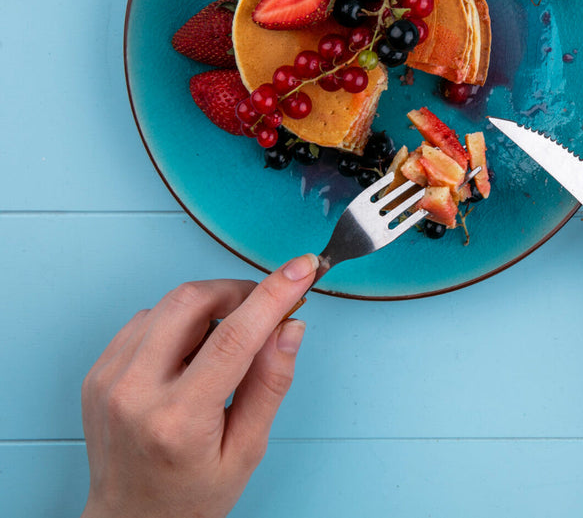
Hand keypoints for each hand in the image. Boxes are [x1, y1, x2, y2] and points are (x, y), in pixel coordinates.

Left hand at [80, 254, 318, 517]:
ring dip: (209, 308)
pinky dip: (179, 323)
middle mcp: (135, 394)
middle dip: (237, 291)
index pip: (234, 337)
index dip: (272, 296)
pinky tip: (192, 353)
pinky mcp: (98, 372)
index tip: (299, 270)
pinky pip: (146, 320)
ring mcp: (109, 380)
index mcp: (179, 420)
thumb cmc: (191, 495)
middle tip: (265, 306)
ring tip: (227, 343)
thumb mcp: (247, 450)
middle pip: (191, 302)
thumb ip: (270, 385)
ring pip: (168, 305)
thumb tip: (289, 329)